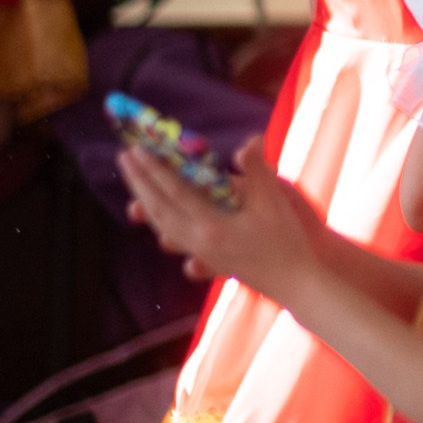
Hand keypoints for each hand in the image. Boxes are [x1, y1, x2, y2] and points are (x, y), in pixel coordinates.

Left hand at [122, 137, 323, 298]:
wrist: (297, 282)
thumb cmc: (288, 240)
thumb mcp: (275, 200)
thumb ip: (258, 170)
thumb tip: (249, 141)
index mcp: (211, 225)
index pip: (173, 192)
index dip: (153, 169)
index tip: (136, 150)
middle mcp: (199, 241)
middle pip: (159, 209)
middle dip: (139, 182)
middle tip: (124, 158)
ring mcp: (202, 253)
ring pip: (163, 227)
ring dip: (147, 205)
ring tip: (135, 192)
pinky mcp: (210, 260)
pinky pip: (178, 243)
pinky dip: (166, 230)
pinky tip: (163, 230)